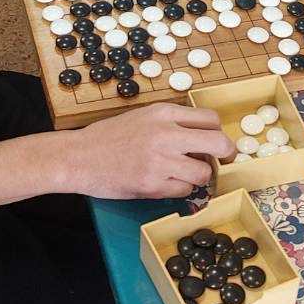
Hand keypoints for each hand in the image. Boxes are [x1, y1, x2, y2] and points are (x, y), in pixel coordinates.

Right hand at [56, 103, 235, 199]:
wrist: (77, 157)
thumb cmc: (107, 138)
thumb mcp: (142, 117)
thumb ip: (170, 123)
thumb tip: (201, 136)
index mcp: (163, 113)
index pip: (210, 120)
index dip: (218, 133)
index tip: (218, 143)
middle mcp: (165, 133)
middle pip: (218, 143)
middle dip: (226, 155)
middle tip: (224, 162)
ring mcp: (160, 160)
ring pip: (204, 172)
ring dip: (199, 177)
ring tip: (185, 176)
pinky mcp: (152, 184)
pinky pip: (184, 190)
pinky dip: (180, 190)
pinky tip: (166, 184)